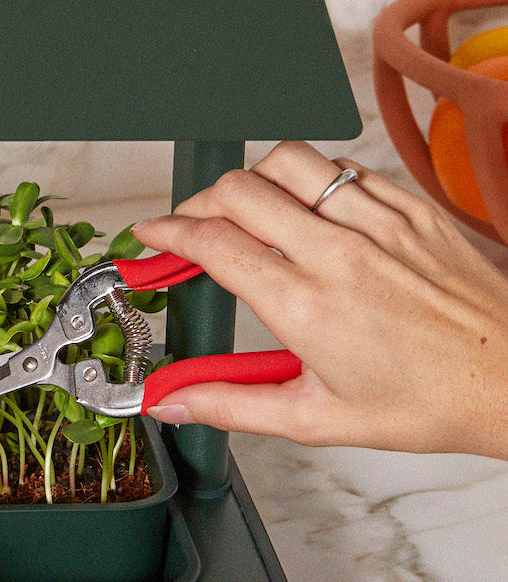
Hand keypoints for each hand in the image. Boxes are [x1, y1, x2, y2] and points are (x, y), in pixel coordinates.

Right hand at [132, 141, 507, 458]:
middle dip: (197, 203)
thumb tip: (173, 401)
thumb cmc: (431, 401)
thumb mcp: (316, 419)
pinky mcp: (411, 208)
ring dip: (253, 180)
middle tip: (190, 227)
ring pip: (289, 162)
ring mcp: (379, 222)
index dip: (167, 232)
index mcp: (307, 305)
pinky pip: (343, 170)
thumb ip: (231, 404)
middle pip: (239, 189)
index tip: (151, 238)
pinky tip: (307, 210)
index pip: (213, 242)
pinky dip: (311, 182)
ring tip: (245, 209)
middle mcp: (339, 253)